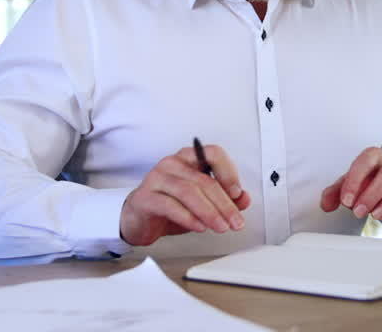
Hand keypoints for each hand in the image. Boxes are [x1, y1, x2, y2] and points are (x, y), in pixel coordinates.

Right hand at [119, 144, 250, 245]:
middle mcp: (172, 164)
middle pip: (204, 179)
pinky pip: (170, 206)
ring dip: (209, 212)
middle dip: (224, 204)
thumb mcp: (202, 203)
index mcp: (188, 158)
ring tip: (221, 227)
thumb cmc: (170, 206)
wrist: (138, 220)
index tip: (238, 193)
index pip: (213, 153)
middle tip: (235, 221)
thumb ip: (224, 199)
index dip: (229, 172)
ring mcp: (156, 178)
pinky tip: (199, 227)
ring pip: (189, 192)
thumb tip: (244, 199)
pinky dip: (188, 218)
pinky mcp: (145, 197)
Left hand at [319, 147, 381, 225]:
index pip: (365, 161)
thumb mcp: (347, 187)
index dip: (355, 181)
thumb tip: (325, 204)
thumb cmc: (365, 184)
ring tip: (375, 216)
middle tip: (359, 212)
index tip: (346, 201)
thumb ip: (334, 194)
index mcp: (374, 156)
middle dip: (372, 195)